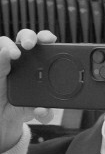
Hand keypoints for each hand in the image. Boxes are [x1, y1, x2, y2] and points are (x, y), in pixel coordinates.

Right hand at [0, 30, 57, 151]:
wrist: (4, 116)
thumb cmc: (23, 108)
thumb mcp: (37, 113)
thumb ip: (45, 114)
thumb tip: (43, 111)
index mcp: (38, 64)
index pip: (44, 45)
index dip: (47, 38)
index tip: (50, 40)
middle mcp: (22, 59)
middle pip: (25, 38)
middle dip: (29, 36)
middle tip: (30, 45)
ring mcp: (5, 61)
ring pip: (5, 43)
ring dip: (9, 44)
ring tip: (15, 54)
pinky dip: (0, 53)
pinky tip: (3, 55)